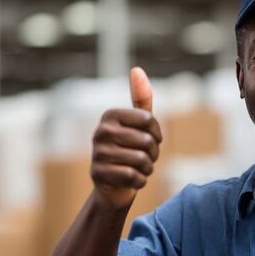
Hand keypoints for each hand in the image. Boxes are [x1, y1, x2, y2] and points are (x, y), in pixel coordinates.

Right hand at [90, 67, 162, 209]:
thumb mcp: (137, 125)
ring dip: (147, 169)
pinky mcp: (98, 174)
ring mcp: (98, 153)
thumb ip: (141, 99)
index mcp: (110, 116)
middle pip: (147, 141)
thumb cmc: (129, 150)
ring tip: (139, 168)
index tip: (151, 140)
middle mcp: (101, 131)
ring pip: (141, 160)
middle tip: (145, 158)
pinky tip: (133, 180)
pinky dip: (140, 181)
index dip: (157, 134)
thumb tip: (137, 70)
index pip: (148, 120)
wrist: (113, 186)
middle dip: (153, 154)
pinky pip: (133, 177)